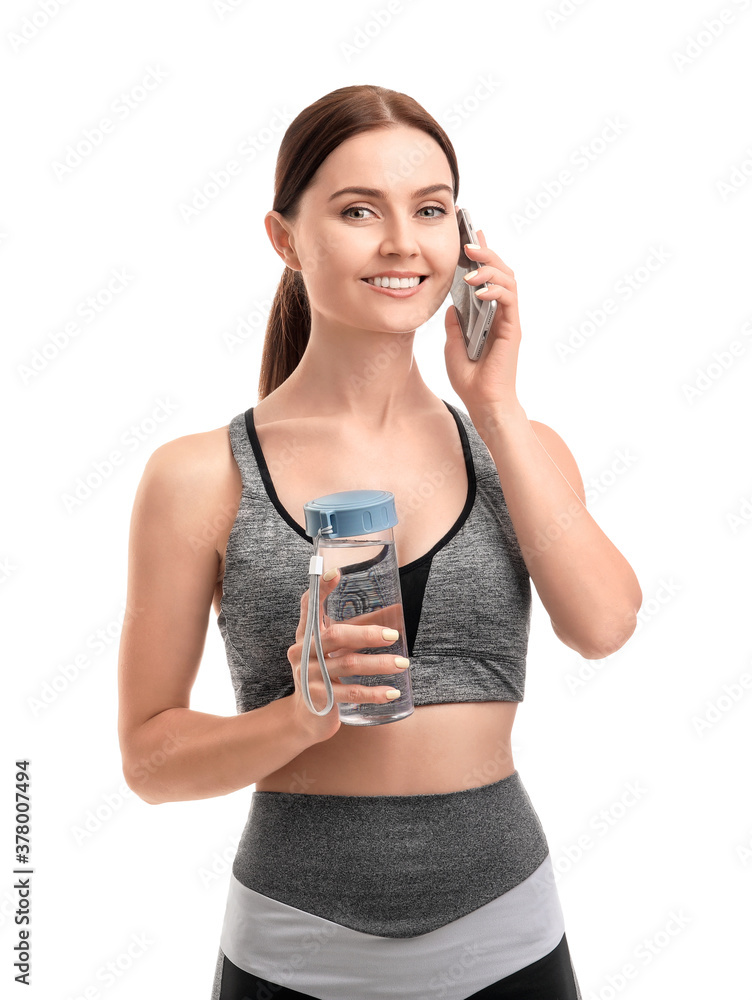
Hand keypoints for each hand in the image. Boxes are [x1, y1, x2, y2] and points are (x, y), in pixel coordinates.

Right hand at [288, 570, 407, 742]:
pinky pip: (351, 693)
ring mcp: (309, 676)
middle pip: (335, 636)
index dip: (320, 589)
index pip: (309, 606)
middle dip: (366, 634)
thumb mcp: (332, 649)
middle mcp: (302, 652)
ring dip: (379, 664)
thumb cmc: (323, 673)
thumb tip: (395, 611)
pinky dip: (374, 693)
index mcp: (305, 634)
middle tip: (393, 636)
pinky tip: (393, 692)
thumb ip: (355, 629)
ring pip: (348, 664)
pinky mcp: (319, 699)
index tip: (336, 572)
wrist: (305, 717)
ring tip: (403, 663)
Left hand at [444, 222, 522, 417]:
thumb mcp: (452, 345)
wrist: (484, 403)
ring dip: (489, 266)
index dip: (480, 255)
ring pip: (508, 279)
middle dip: (486, 251)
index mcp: (487, 314)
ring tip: (471, 261)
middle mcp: (501, 313)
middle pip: (500, 271)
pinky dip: (495, 289)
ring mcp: (508, 319)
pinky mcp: (512, 328)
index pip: (487, 277)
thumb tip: (451, 303)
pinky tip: (480, 289)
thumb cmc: (471, 379)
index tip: (469, 234)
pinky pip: (509, 299)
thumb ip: (454, 323)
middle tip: (469, 239)